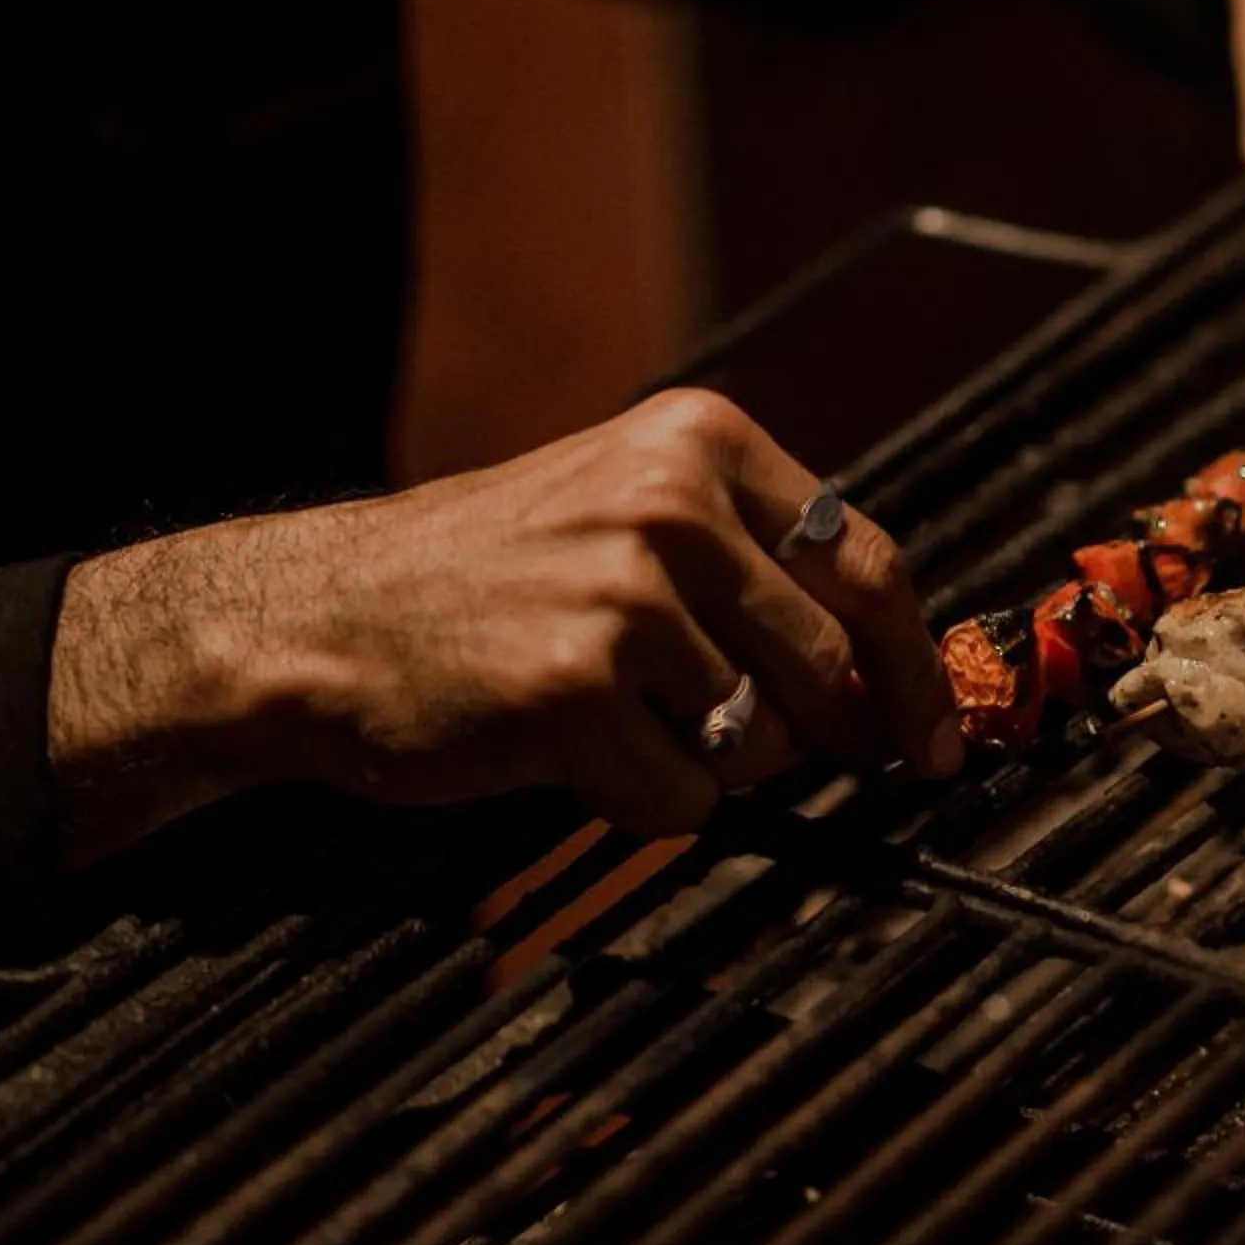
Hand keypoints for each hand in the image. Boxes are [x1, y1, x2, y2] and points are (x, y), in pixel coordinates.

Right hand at [44, 389, 961, 864]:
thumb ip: (753, 567)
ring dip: (702, 761)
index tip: (937, 740)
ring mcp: (624, 593)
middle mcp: (672, 502)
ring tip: (609, 717)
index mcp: (702, 442)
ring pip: (760, 742)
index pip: (870, 566)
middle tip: (754, 748)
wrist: (308, 618)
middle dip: (814, 735)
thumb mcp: (625, 515)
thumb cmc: (484, 582)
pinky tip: (567, 754)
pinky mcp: (573, 686)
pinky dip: (637, 802)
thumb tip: (891, 676)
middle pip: (830, 666)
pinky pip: (682, 799)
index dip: (914, 670)